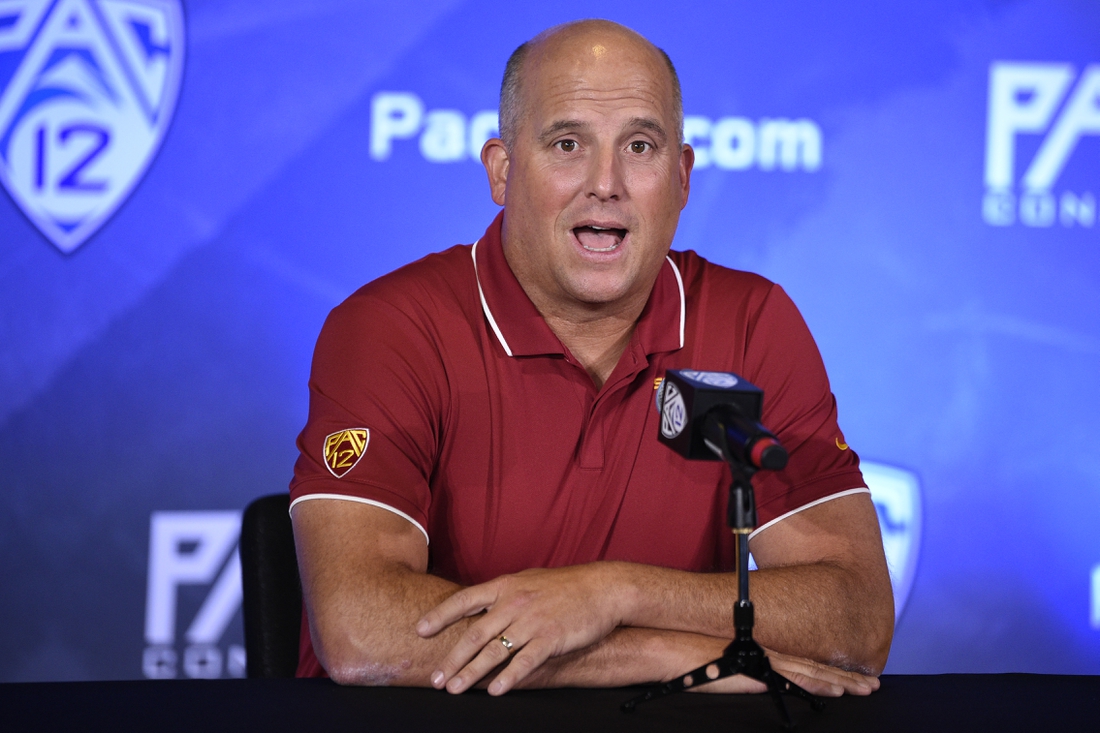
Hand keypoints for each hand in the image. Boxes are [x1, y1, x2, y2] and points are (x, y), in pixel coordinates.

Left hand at [416, 564, 623, 694]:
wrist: (602, 588)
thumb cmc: (565, 586)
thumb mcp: (528, 581)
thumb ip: (504, 595)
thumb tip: (479, 609)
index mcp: (506, 586)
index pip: (464, 599)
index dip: (440, 615)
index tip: (420, 630)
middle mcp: (514, 603)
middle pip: (474, 633)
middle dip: (452, 658)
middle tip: (436, 678)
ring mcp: (532, 621)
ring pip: (494, 650)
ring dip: (472, 672)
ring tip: (455, 689)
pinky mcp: (551, 638)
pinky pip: (525, 661)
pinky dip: (509, 677)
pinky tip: (496, 690)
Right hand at [689, 648, 878, 696]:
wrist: (667, 648)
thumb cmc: (685, 656)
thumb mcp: (721, 662)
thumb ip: (745, 671)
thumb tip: (761, 682)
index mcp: (761, 651)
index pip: (803, 661)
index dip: (829, 669)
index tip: (852, 675)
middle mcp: (767, 653)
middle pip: (814, 666)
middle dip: (844, 675)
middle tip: (872, 683)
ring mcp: (763, 661)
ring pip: (812, 671)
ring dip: (841, 680)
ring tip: (866, 687)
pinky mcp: (757, 671)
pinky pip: (794, 678)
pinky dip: (818, 683)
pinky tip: (837, 690)